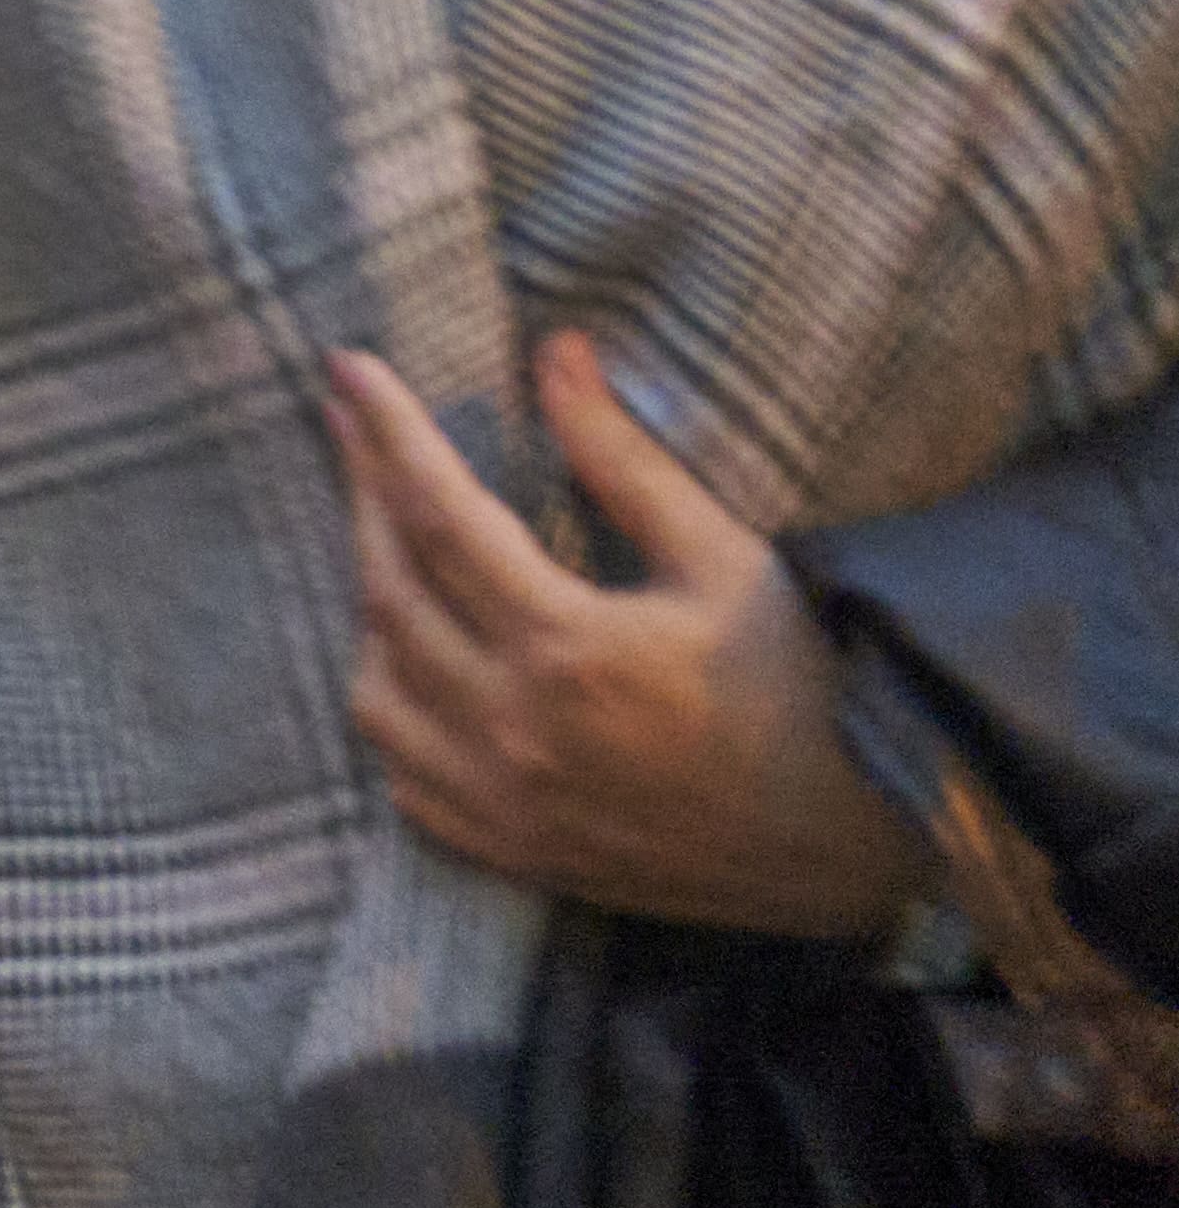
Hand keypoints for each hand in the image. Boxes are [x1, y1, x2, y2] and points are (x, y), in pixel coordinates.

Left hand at [334, 339, 929, 938]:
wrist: (860, 842)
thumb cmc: (806, 688)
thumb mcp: (727, 559)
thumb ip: (625, 460)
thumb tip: (556, 353)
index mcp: (569, 649)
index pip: (438, 513)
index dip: (387, 432)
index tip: (347, 369)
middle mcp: (517, 730)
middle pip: (390, 591)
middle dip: (362, 495)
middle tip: (348, 428)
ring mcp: (507, 804)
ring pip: (377, 691)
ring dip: (371, 608)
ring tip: (387, 542)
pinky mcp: (516, 854)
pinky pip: (405, 780)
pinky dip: (392, 713)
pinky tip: (406, 665)